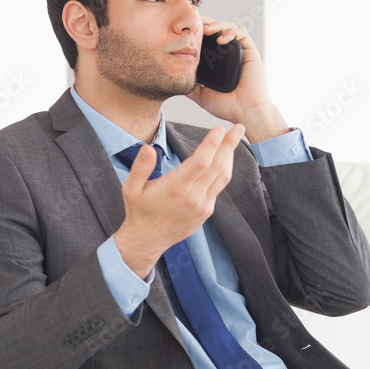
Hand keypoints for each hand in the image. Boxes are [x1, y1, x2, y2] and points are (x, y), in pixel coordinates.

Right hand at [114, 123, 245, 277]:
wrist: (147, 240)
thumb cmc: (139, 211)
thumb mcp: (131, 188)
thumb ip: (140, 167)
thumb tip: (148, 148)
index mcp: (176, 187)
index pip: (201, 161)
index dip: (212, 143)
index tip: (219, 129)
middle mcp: (193, 196)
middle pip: (218, 166)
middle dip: (229, 145)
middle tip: (238, 128)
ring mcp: (202, 205)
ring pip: (222, 177)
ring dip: (229, 157)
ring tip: (233, 141)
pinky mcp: (206, 211)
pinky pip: (218, 188)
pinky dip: (222, 172)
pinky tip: (222, 161)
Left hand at [187, 17, 289, 142]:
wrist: (245, 111)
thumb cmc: (227, 105)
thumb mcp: (200, 95)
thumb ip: (189, 86)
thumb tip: (174, 79)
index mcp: (217, 61)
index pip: (206, 40)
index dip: (197, 33)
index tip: (185, 31)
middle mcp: (228, 54)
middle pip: (217, 29)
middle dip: (205, 24)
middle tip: (194, 25)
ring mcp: (239, 52)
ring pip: (228, 27)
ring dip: (217, 24)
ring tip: (206, 29)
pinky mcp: (249, 51)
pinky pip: (241, 33)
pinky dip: (231, 32)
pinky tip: (221, 39)